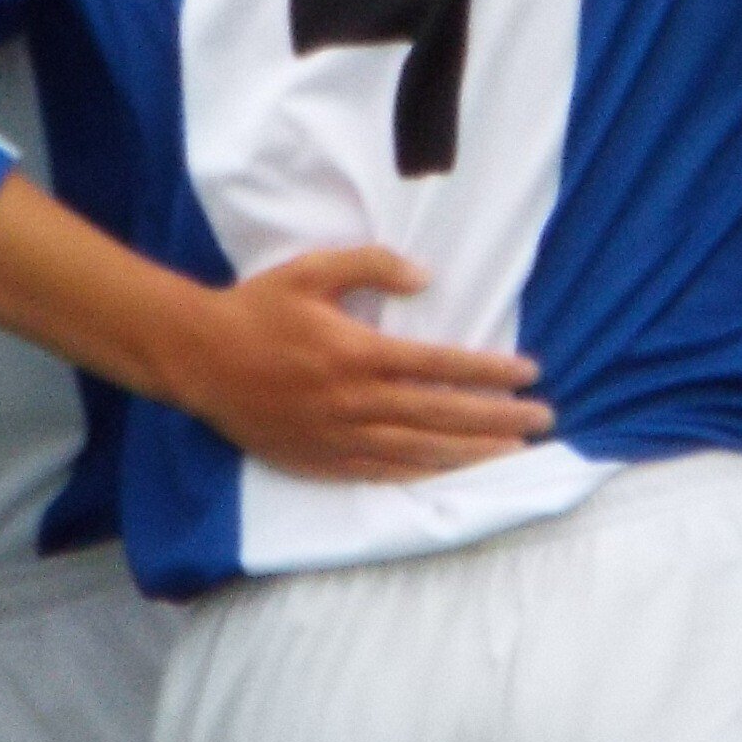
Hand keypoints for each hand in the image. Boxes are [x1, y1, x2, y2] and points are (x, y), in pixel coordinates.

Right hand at [169, 246, 550, 481]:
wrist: (197, 358)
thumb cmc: (257, 308)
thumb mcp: (311, 270)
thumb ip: (371, 266)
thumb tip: (426, 278)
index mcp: (357, 353)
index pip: (440, 366)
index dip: (488, 372)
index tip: (528, 373)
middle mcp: (355, 401)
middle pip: (441, 414)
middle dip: (498, 417)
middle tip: (543, 420)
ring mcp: (339, 437)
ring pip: (420, 450)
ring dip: (472, 452)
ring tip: (515, 453)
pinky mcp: (321, 460)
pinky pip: (384, 472)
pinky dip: (424, 474)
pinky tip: (453, 475)